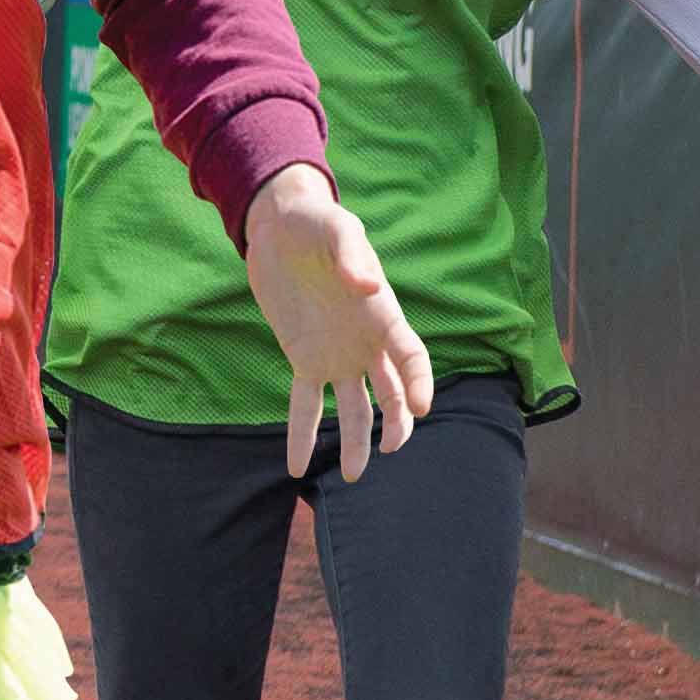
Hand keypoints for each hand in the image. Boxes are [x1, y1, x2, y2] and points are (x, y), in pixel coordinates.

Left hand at [242, 163, 433, 479]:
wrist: (281, 225)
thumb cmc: (318, 222)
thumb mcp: (338, 228)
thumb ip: (353, 255)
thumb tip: (367, 287)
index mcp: (383, 315)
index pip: (411, 358)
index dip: (419, 384)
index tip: (418, 410)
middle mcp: (366, 342)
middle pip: (390, 391)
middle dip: (395, 423)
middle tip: (390, 450)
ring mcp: (336, 354)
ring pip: (353, 408)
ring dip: (355, 442)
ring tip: (353, 476)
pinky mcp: (303, 357)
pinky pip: (304, 404)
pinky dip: (301, 435)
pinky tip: (297, 467)